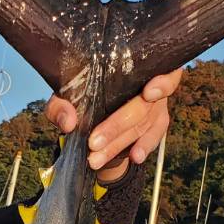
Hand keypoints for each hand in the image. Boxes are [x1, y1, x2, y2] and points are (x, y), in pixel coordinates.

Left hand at [45, 68, 182, 182]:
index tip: (148, 93)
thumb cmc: (84, 93)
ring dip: (120, 143)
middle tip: (93, 143)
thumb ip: (61, 105)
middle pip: (142, 107)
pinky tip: (135, 156)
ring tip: (98, 157)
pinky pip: (155, 136)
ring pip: (143, 125)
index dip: (162, 82)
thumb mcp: (67, 97)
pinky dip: (145, 146)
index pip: (162, 69)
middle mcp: (151, 82)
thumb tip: (68, 122)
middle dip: (116, 126)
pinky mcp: (157, 123)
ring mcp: (156, 104)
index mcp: (134, 65)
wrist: (95, 110)